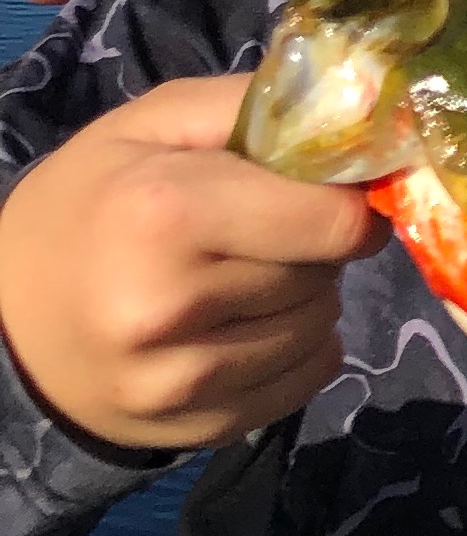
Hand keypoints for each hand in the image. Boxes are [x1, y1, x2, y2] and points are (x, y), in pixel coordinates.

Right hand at [0, 76, 388, 450]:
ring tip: (243, 279)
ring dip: (303, 299)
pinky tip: (245, 327)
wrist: (3, 327)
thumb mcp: (149, 127)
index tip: (323, 192)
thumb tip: (362, 113)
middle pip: (326, 272)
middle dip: (312, 246)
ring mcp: (181, 380)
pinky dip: (296, 350)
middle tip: (260, 233)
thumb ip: (253, 106)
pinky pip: (306, 381)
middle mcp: (173, 304)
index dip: (344, 200)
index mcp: (166, 212)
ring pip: (320, 327)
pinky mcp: (195, 429)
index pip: (334, 220)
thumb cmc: (85, 206)